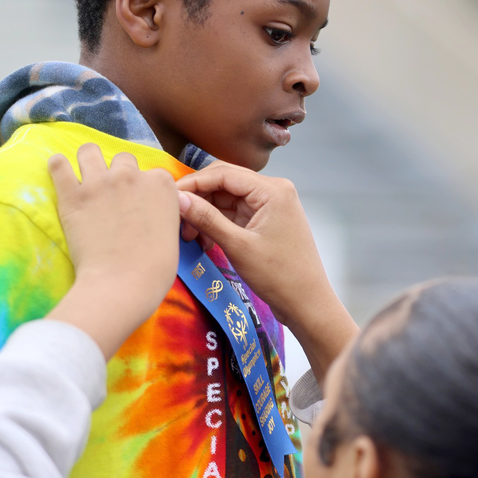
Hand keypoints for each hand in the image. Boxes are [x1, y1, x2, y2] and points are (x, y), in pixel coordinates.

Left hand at [46, 143, 180, 358]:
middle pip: (123, 160)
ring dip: (88, 161)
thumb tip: (150, 213)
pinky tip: (60, 174)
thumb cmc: (154, 270)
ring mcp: (100, 182)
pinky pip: (58, 165)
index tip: (139, 204)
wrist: (122, 284)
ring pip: (89, 151)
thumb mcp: (172, 234)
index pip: (153, 174)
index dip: (145, 188)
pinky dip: (58, 167)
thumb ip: (162, 213)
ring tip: (85, 178)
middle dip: (118, 174)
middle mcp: (131, 175)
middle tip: (112, 197)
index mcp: (161, 184)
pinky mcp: (72, 195)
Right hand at [176, 162, 357, 383]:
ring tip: (189, 235)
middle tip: (177, 219)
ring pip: (227, 199)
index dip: (194, 183)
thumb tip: (179, 199)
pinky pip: (234, 214)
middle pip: (224, 183)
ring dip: (206, 214)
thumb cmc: (280, 276)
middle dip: (199, 199)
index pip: (224, 174)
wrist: (308, 304)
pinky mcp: (265, 221)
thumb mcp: (238, 247)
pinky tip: (205, 241)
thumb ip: (207, 219)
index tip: (170, 197)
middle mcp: (273, 191)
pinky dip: (217, 224)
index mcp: (273, 190)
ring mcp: (270, 206)